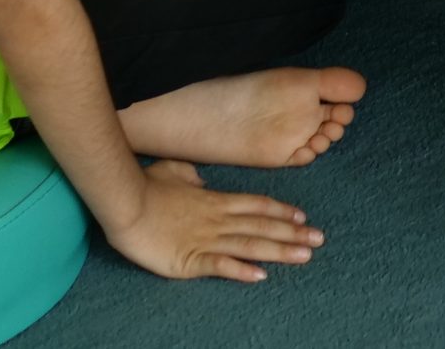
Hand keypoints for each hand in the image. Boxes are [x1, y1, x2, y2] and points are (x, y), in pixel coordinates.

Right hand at [103, 159, 323, 282]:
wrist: (125, 202)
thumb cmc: (146, 185)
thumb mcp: (174, 169)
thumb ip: (192, 174)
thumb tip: (202, 178)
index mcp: (216, 199)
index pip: (257, 205)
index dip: (281, 212)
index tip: (303, 218)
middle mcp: (218, 219)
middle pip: (262, 226)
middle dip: (292, 233)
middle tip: (319, 239)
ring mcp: (206, 239)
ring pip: (250, 245)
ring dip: (279, 251)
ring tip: (304, 256)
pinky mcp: (189, 259)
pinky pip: (220, 265)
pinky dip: (241, 271)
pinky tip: (261, 276)